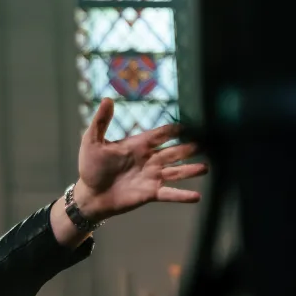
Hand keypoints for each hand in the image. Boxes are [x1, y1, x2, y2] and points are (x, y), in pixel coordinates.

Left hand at [75, 98, 208, 220]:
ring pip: (176, 172)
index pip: (159, 134)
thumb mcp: (92, 142)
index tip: (186, 125)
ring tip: (206, 167)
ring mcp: (151, 177)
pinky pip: (170, 194)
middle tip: (202, 144)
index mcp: (138, 145)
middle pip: (173, 152)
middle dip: (187, 149)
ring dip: (190, 170)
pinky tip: (197, 196)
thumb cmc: (91, 167)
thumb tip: (108, 99)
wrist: (90, 195)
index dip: (172, 130)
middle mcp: (149, 160)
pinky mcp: (150, 193)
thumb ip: (101, 122)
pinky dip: (183, 195)